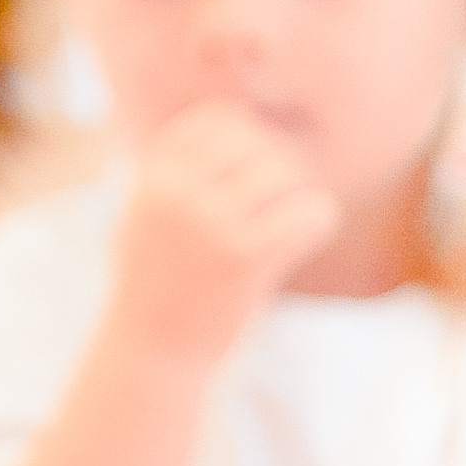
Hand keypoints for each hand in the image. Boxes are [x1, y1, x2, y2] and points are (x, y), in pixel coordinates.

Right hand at [105, 100, 341, 371]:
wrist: (150, 346)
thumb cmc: (156, 279)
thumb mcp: (148, 211)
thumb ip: (181, 169)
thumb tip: (240, 120)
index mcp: (151, 175)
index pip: (219, 118)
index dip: (250, 136)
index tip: (257, 169)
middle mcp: (175, 190)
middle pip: (257, 141)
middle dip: (280, 164)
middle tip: (283, 198)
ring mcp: (209, 221)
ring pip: (284, 173)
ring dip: (298, 193)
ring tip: (289, 221)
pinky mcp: (244, 257)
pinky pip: (308, 212)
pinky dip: (317, 220)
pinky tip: (303, 236)